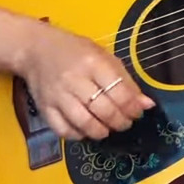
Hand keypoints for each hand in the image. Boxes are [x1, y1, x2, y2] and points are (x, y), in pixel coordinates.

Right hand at [15, 21, 154, 140]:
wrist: (36, 49)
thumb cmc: (76, 50)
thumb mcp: (104, 56)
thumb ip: (125, 80)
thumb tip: (147, 104)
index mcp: (93, 63)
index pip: (118, 92)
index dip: (132, 107)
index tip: (138, 112)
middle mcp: (74, 80)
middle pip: (103, 110)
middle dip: (120, 122)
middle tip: (125, 123)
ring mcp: (57, 96)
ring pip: (84, 123)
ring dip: (102, 131)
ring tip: (109, 128)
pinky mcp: (44, 108)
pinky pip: (63, 130)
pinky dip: (79, 135)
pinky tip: (87, 130)